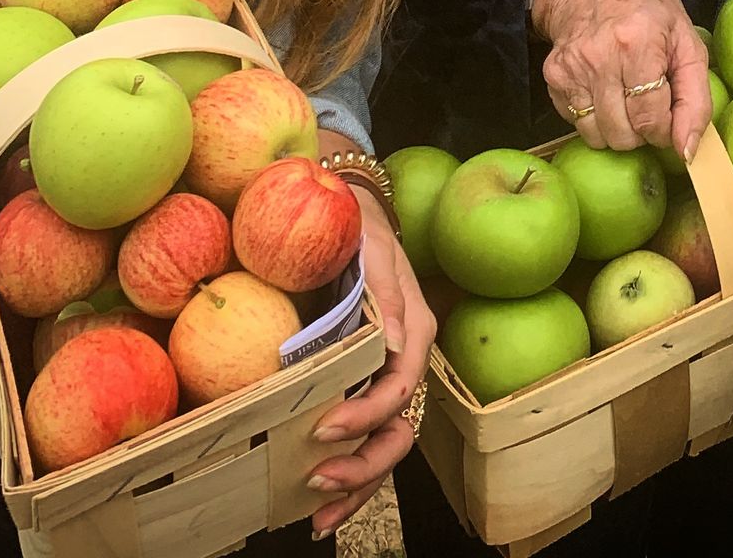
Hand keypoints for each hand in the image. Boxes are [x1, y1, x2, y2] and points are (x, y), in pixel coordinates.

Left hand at [303, 198, 435, 538]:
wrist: (350, 216)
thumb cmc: (364, 231)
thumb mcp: (375, 250)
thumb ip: (385, 294)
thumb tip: (395, 347)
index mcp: (415, 334)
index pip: (399, 390)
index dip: (365, 418)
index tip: (323, 428)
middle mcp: (403, 364)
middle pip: (398, 431)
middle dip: (362, 467)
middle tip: (318, 481)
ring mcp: (383, 380)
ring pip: (383, 446)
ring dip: (354, 485)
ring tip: (318, 516)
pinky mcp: (360, 386)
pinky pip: (362, 438)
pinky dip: (345, 474)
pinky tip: (317, 503)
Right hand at [531, 0, 711, 157]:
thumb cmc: (646, 7)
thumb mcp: (686, 39)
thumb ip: (696, 97)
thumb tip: (687, 151)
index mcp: (638, 43)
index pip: (651, 120)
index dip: (665, 129)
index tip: (669, 116)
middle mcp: (599, 57)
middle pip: (623, 135)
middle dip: (642, 131)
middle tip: (648, 104)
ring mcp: (571, 68)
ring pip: (597, 136)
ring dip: (618, 129)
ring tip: (626, 98)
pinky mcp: (553, 76)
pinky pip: (577, 123)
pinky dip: (595, 118)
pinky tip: (604, 89)